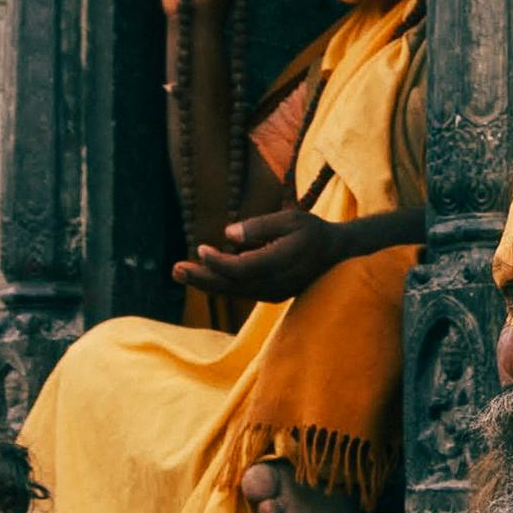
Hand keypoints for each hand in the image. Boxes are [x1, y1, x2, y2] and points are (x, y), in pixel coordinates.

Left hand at [176, 205, 342, 301]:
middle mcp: (278, 283)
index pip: (243, 269)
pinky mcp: (271, 294)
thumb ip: (260, 226)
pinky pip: (241, 291)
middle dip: (202, 278)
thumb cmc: (313, 231)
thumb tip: (228, 235)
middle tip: (175, 270)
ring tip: (180, 272)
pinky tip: (203, 274)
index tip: (200, 248)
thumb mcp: (291, 218)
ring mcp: (275, 292)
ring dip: (206, 283)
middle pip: (233, 285)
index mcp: (284, 262)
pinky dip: (221, 284)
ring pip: (235, 291)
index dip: (219, 263)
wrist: (337, 255)